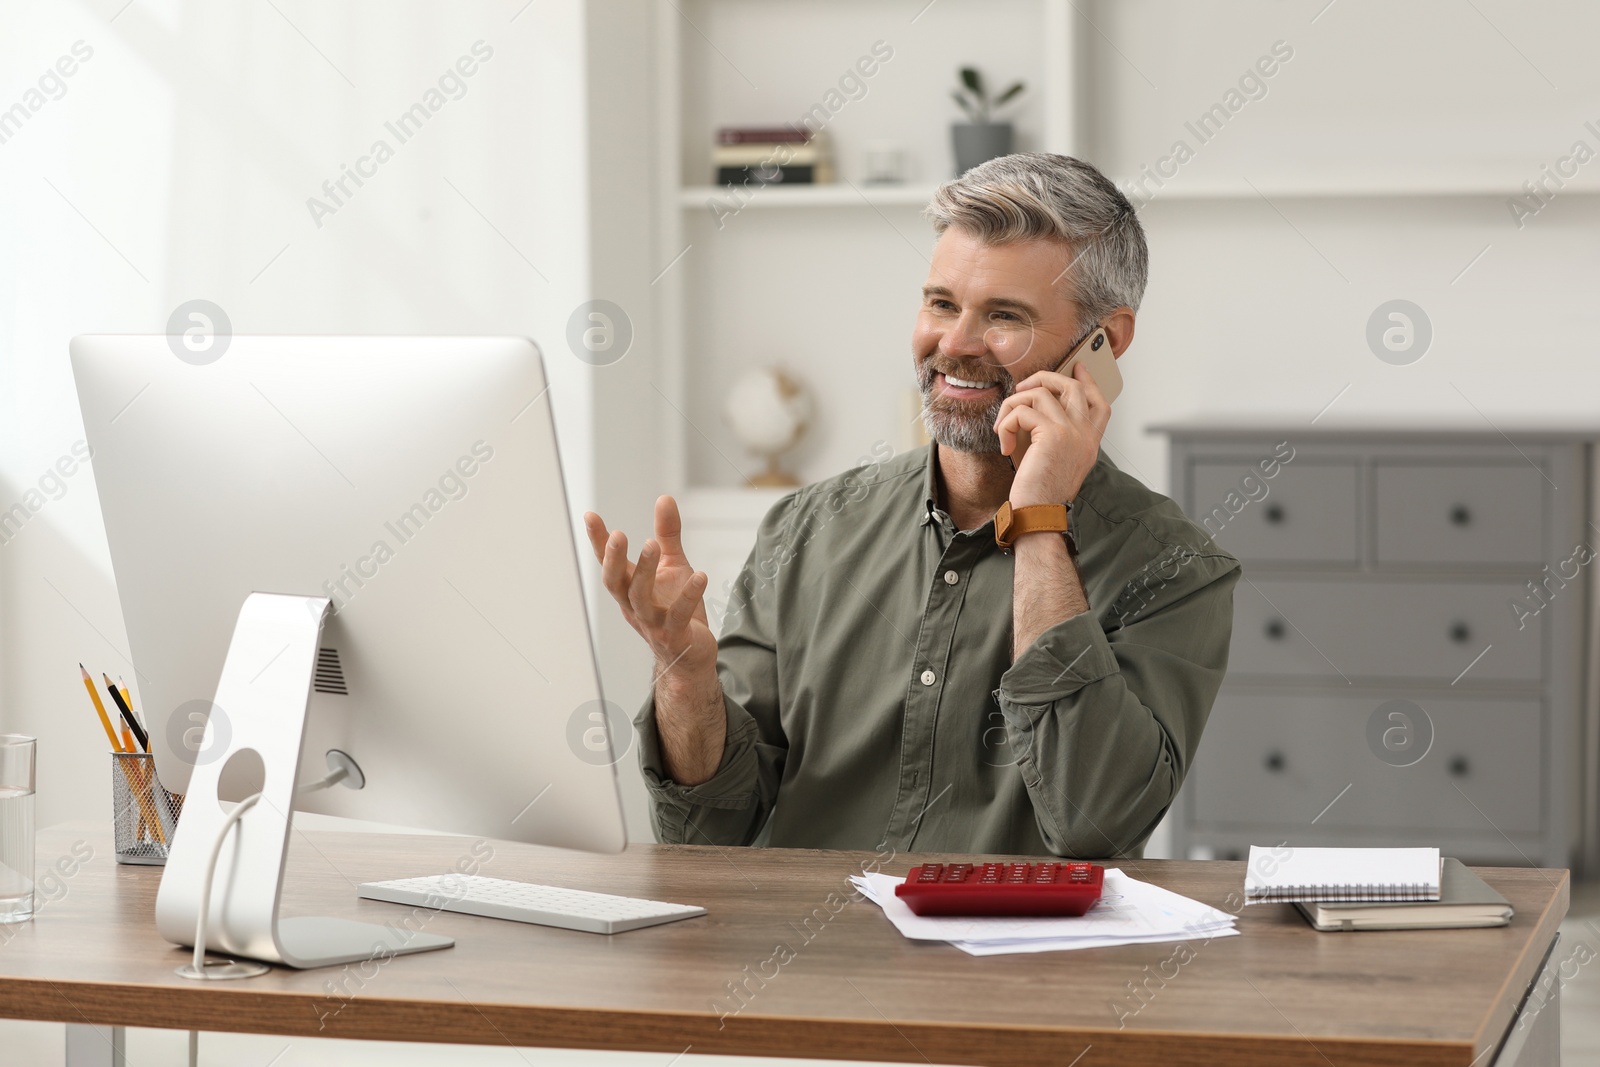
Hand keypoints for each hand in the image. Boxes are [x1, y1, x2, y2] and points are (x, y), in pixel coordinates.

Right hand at [584, 496, 717, 681]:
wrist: (691, 658)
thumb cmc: (678, 610)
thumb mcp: (673, 566)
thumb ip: (667, 534)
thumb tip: (664, 498)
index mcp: (630, 588)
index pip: (609, 563)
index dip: (598, 541)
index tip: (590, 515)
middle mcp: (634, 606)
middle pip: (615, 583)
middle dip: (613, 559)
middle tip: (618, 534)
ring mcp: (652, 623)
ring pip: (640, 598)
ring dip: (645, 570)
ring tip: (653, 544)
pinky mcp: (674, 636)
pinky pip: (678, 615)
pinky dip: (688, 596)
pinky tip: (700, 576)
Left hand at [995, 360, 1110, 506]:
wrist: (1038, 515)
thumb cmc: (1040, 493)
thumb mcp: (1055, 460)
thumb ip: (1056, 435)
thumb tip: (1035, 407)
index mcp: (1090, 442)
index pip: (1100, 403)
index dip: (1089, 381)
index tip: (1078, 366)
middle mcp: (1086, 435)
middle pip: (1073, 386)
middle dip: (1044, 378)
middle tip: (1022, 387)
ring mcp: (1072, 433)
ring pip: (1041, 393)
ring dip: (1013, 404)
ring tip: (1003, 426)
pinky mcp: (1052, 434)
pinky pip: (1022, 411)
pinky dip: (1006, 423)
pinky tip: (1003, 443)